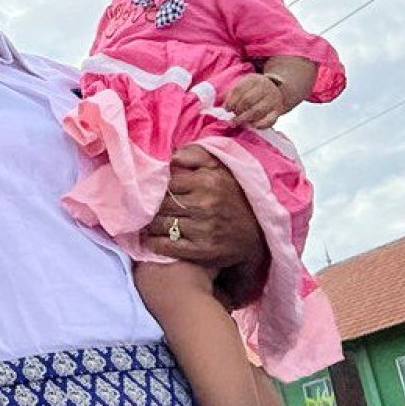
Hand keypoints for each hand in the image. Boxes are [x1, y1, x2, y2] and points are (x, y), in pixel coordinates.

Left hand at [143, 146, 269, 303]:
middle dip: (152, 207)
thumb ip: (196, 155)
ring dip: (151, 225)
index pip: (167, 182)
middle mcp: (205, 204)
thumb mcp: (221, 169)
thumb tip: (172, 155)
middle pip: (161, 204)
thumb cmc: (234, 197)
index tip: (152, 191)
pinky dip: (155, 243)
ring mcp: (203, 229)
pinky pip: (167, 246)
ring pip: (161, 224)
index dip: (157, 187)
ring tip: (149, 223)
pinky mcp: (202, 250)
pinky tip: (152, 240)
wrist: (258, 233)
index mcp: (207, 181)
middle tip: (145, 209)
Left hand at [222, 74, 284, 128]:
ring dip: (244, 119)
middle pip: (247, 100)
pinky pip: (270, 120)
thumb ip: (230, 94)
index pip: (238, 90)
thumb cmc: (253, 90)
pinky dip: (260, 124)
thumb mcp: (242, 85)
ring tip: (237, 122)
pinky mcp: (278, 111)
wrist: (276, 90)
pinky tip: (252, 125)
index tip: (226, 109)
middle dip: (237, 110)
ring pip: (257, 111)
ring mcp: (273, 99)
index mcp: (253, 79)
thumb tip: (215, 104)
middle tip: (232, 117)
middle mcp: (265, 87)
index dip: (230, 101)